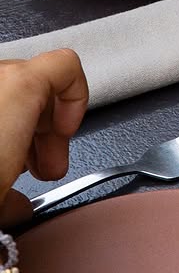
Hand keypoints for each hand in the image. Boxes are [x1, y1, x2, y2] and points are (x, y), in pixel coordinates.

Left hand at [0, 50, 87, 226]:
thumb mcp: (9, 182)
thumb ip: (34, 181)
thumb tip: (18, 206)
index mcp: (16, 87)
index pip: (66, 66)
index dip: (77, 100)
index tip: (67, 134)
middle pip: (34, 85)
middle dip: (44, 129)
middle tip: (44, 166)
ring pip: (6, 98)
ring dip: (15, 134)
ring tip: (13, 174)